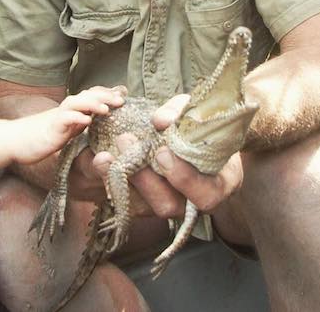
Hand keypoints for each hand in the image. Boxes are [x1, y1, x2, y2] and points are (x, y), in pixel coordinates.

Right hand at [12, 85, 125, 164]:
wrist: (17, 139)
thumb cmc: (45, 134)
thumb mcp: (70, 128)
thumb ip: (84, 120)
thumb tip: (101, 114)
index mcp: (74, 108)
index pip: (93, 94)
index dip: (108, 93)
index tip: (124, 95)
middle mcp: (67, 108)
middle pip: (88, 95)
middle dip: (106, 96)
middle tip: (122, 100)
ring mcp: (59, 116)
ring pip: (77, 103)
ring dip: (92, 104)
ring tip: (107, 109)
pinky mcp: (51, 128)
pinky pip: (64, 119)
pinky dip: (75, 118)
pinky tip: (86, 121)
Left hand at [93, 93, 243, 219]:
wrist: (196, 135)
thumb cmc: (204, 125)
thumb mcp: (198, 113)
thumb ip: (181, 112)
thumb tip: (161, 121)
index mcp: (218, 184)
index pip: (205, 195)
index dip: (184, 179)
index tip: (162, 152)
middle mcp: (192, 202)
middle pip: (167, 205)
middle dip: (144, 177)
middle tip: (126, 141)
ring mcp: (168, 204)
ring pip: (142, 207)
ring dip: (122, 179)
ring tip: (106, 152)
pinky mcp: (144, 203)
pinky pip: (126, 200)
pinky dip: (111, 180)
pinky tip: (101, 159)